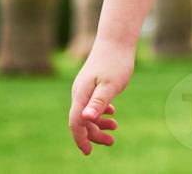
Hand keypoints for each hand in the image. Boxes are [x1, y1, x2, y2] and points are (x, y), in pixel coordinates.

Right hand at [68, 40, 134, 154]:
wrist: (116, 39)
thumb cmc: (115, 62)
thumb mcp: (111, 85)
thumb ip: (98, 102)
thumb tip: (87, 119)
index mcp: (81, 95)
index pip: (76, 123)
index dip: (81, 139)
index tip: (88, 152)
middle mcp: (80, 92)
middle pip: (82, 120)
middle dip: (94, 134)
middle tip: (111, 142)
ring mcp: (85, 87)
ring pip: (88, 112)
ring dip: (100, 123)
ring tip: (115, 127)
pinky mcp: (93, 83)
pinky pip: (93, 103)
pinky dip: (101, 111)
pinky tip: (112, 112)